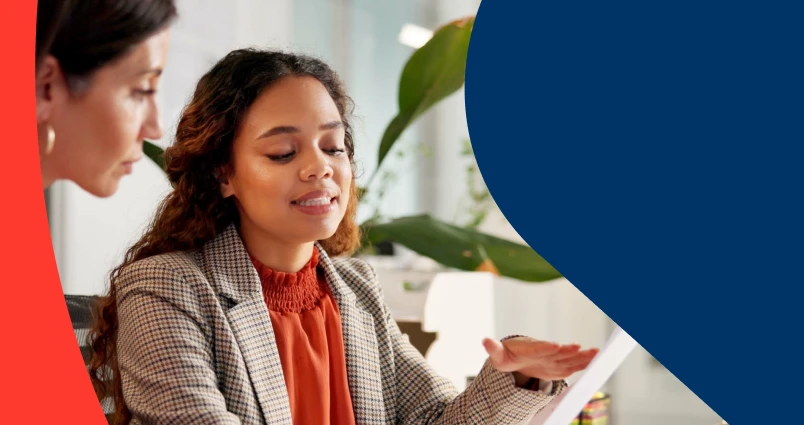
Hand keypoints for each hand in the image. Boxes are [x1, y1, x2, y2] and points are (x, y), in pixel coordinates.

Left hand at [482, 336, 598, 383]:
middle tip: (579, 346)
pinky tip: (596, 361)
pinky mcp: (558, 365)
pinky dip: (583, 363)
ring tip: (596, 352)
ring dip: (581, 355)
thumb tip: (485, 340)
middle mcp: (544, 351)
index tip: (555, 345)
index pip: (538, 347)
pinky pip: (572, 365)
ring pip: (568, 357)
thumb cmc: (507, 355)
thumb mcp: (497, 354)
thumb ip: (493, 348)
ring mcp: (552, 358)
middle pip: (557, 352)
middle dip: (568, 350)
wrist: (516, 356)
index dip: (546, 346)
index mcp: (529, 348)